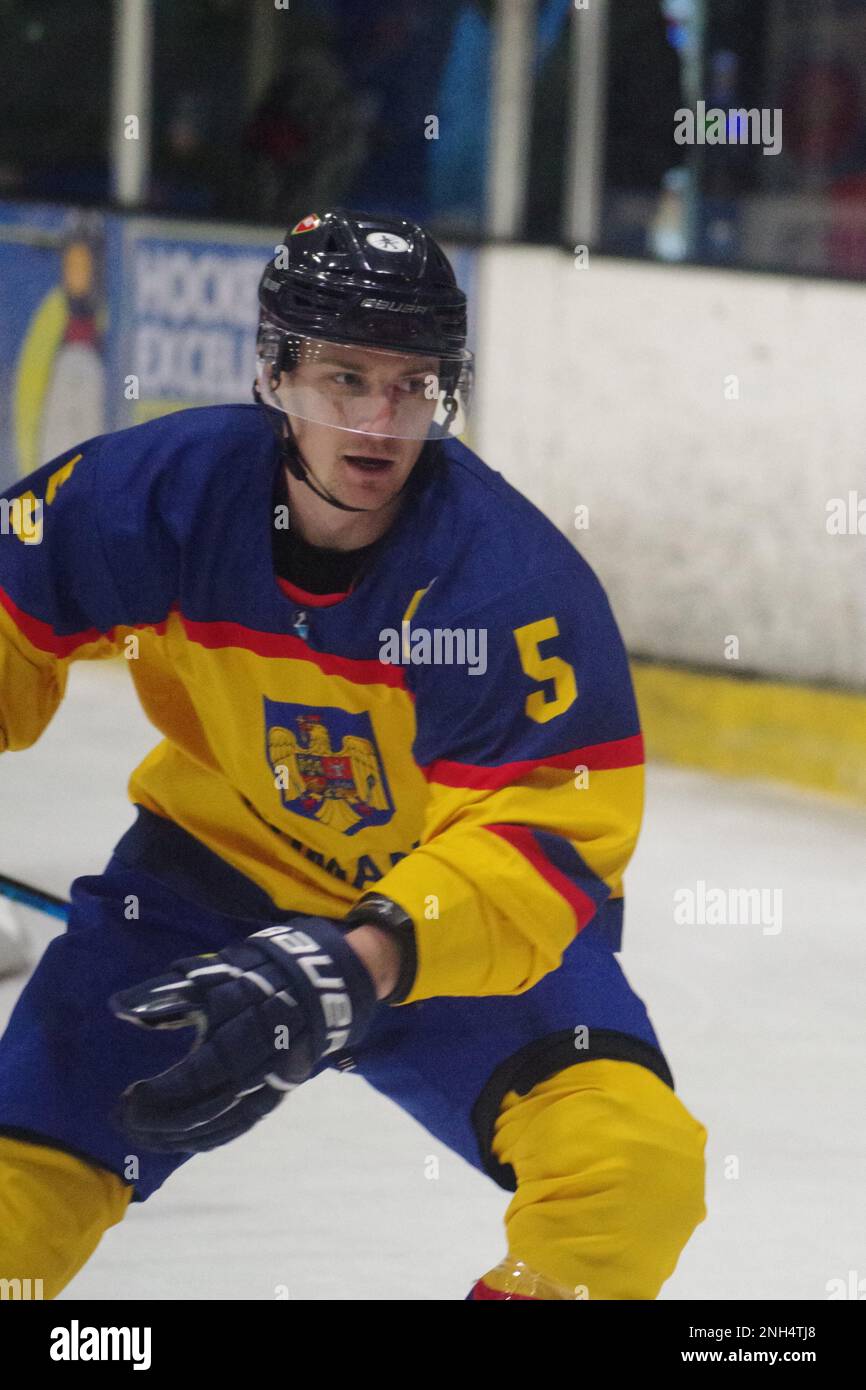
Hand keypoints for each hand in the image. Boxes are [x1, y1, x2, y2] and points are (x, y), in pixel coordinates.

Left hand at [109, 918, 377, 1152]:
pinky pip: (238, 1128)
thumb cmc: (254, 975)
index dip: (162, 1092)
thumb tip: (118, 1006)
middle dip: (161, 1120)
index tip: (129, 1095)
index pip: (198, 1073)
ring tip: (140, 1135)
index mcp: (241, 1026)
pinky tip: (176, 1141)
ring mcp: (271, 1082)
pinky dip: (205, 1139)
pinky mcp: (276, 1095)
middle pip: (207, 1106)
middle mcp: (259, 1061)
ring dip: (178, 1136)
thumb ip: (164, 992)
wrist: (318, 985)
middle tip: (122, 1120)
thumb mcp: (210, 973)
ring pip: (221, 1123)